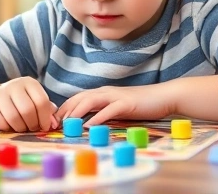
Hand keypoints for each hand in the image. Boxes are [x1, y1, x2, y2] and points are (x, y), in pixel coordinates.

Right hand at [0, 76, 57, 131]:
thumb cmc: (20, 103)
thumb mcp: (34, 101)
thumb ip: (47, 110)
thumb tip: (54, 123)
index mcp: (29, 83)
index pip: (41, 101)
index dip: (45, 118)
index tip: (44, 127)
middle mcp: (14, 85)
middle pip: (28, 110)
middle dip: (32, 124)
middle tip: (32, 129)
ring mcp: (0, 94)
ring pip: (14, 117)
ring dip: (20, 128)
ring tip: (22, 128)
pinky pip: (1, 123)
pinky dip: (8, 129)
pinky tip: (9, 126)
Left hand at [56, 85, 175, 126]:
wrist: (163, 96)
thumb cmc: (141, 103)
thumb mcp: (118, 107)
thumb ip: (104, 110)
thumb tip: (89, 121)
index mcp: (103, 92)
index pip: (78, 97)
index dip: (65, 107)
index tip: (54, 119)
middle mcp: (106, 91)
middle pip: (80, 97)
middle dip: (65, 110)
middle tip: (54, 123)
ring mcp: (115, 96)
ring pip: (90, 101)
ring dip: (76, 112)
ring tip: (66, 124)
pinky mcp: (126, 103)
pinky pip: (108, 110)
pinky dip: (96, 118)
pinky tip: (88, 126)